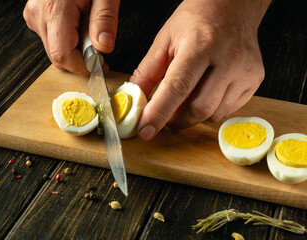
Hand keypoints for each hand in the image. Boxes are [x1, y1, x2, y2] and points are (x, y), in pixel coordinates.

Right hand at [23, 0, 119, 74]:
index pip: (63, 56)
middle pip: (58, 56)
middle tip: (98, 41)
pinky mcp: (35, 16)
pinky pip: (52, 39)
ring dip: (75, 48)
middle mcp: (39, 14)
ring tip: (87, 26)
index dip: (82, 67)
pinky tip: (78, 23)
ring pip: (55, 50)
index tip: (100, 65)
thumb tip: (103, 47)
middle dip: (81, 58)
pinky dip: (68, 39)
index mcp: (54, 9)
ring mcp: (34, 15)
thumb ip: (104, 20)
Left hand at [130, 0, 270, 139]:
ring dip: (191, 116)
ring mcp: (246, 71)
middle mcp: (228, 59)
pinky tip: (203, 94)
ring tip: (183, 99)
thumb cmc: (196, 21)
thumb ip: (148, 72)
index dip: (159, 113)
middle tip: (163, 117)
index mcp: (201, 45)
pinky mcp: (255, 80)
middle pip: (199, 108)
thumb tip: (135, 100)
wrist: (233, 7)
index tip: (145, 130)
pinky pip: (227, 110)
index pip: (178, 87)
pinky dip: (209, 110)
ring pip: (213, 114)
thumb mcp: (165, 39)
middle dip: (175, 120)